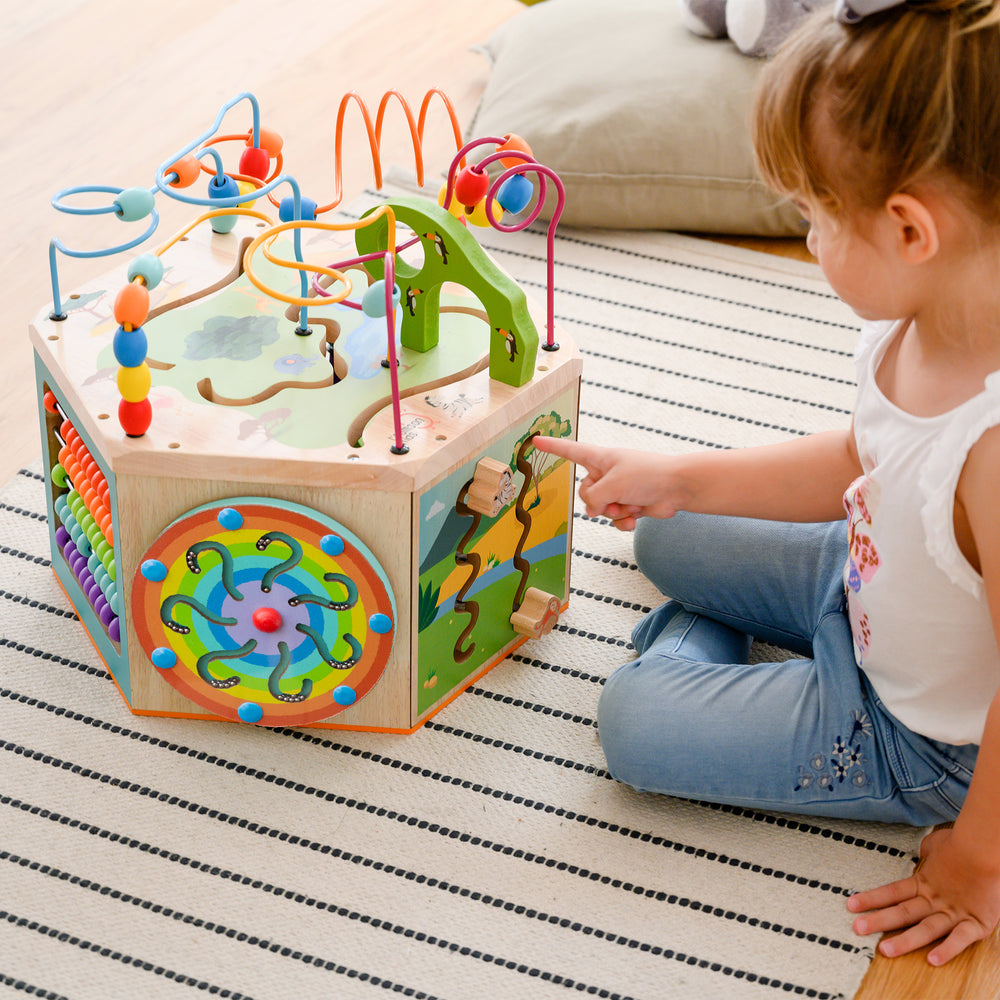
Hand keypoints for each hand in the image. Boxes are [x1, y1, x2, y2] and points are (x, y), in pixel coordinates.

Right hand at [533, 437, 683, 530]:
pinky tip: (636, 518)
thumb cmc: (648, 475)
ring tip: (631, 505)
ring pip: (600, 509)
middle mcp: (606, 472)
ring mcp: (617, 489)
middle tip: (615, 499)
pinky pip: (614, 518)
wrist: (678, 488)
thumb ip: (594, 497)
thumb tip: (592, 510)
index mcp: (600, 458)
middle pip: (585, 492)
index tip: (535, 440)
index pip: (570, 451)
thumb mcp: (612, 484)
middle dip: (599, 502)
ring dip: (614, 512)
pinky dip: (623, 520)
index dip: (552, 447)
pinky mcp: (628, 503)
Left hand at [847, 826, 999, 964]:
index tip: (850, 905)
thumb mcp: (937, 845)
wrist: (985, 849)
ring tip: (885, 950)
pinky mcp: (975, 923)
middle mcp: (935, 900)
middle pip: (902, 912)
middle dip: (878, 921)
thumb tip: (923, 851)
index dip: (871, 899)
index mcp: (923, 882)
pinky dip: (947, 950)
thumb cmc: (961, 843)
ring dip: (905, 940)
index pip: (891, 891)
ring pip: (926, 929)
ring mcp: (953, 913)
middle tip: (857, 929)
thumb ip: (928, 852)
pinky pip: (960, 939)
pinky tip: (932, 960)